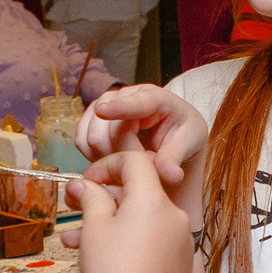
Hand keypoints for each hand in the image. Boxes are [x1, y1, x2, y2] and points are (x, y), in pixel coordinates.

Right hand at [73, 146, 193, 272]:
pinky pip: (154, 242)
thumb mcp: (94, 228)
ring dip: (111, 223)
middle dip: (105, 197)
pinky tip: (103, 256)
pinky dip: (130, 242)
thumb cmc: (112, 272)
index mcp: (154, 200)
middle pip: (139, 193)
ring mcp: (181, 241)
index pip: (136, 162)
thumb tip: (85, 186)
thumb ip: (91, 198)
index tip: (86, 180)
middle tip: (76, 205)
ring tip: (76, 238)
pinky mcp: (182, 264)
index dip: (107, 164)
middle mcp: (175, 216)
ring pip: (142, 221)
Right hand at [79, 84, 206, 188]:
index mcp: (154, 97)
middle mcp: (123, 96)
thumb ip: (175, 158)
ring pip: (92, 139)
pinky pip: (82, 143)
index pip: (135, 103)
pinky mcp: (90, 119)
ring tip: (133, 160)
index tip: (103, 111)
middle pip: (108, 131)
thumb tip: (171, 176)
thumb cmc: (182, 133)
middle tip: (145, 164)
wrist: (171, 134)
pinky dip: (95, 157)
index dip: (118, 108)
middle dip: (123, 156)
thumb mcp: (189, 143)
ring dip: (109, 158)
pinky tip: (115, 159)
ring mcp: (103, 105)